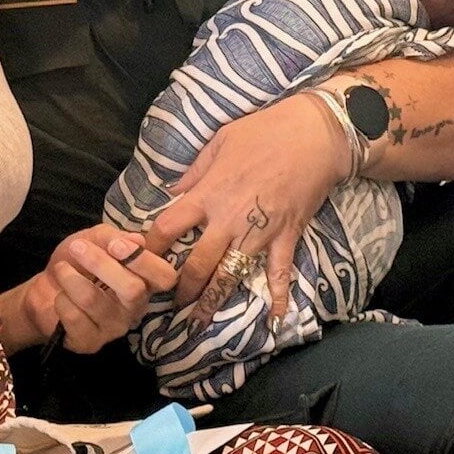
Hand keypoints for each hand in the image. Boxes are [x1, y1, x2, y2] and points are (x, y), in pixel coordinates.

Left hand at [20, 226, 178, 355]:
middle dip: (100, 264)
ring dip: (70, 278)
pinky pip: (74, 316)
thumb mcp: (93, 239)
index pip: (165, 277)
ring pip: (94, 300)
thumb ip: (113, 237)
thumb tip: (137, 241)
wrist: (44, 290)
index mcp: (144, 280)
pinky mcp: (90, 342)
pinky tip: (61, 298)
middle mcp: (135, 307)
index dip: (143, 260)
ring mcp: (114, 327)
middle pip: (133, 290)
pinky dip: (61, 299)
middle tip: (77, 248)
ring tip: (61, 270)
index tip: (114, 245)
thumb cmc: (76, 263)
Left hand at [143, 94, 347, 326]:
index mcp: (208, 193)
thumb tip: (172, 193)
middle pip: (196, 263)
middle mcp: (228, 219)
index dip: (150, 248)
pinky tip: (274, 320)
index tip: (139, 261)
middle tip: (170, 304)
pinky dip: (277, 298)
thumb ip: (195, 171)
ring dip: (213, 301)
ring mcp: (258, 232)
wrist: (314, 135)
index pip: (168, 227)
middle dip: (181, 288)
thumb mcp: (220, 141)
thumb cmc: (264, 131)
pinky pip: (279, 273)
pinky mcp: (286, 237)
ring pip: (229, 275)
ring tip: (199, 321)